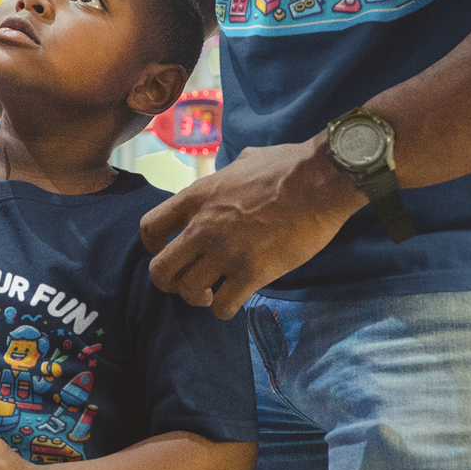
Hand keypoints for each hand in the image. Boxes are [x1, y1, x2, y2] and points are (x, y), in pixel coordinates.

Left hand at [140, 138, 363, 318]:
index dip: (151, 245)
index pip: (149, 227)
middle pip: (160, 271)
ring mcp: (226, 253)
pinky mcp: (252, 274)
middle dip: (170, 282)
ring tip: (213, 294)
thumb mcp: (244, 160)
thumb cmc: (288, 165)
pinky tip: (235, 299)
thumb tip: (232, 172)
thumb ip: (227, 173)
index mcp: (197, 197)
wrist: (320, 181)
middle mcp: (203, 228)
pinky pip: (223, 306)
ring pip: (188, 293)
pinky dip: (225, 309)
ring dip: (198, 298)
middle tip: (189, 281)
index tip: (165, 250)